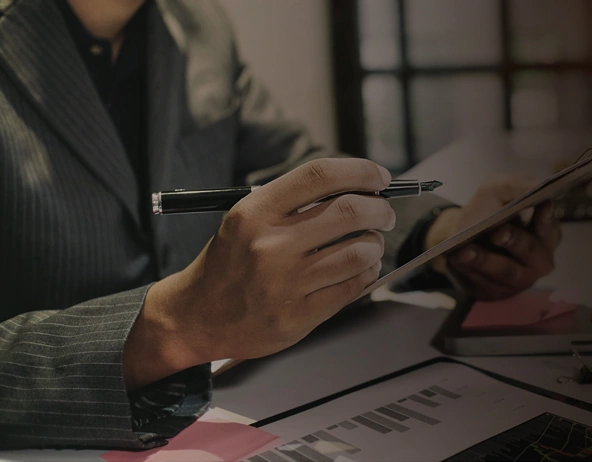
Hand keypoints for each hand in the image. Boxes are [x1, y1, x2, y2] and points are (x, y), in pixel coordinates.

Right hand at [124, 158, 395, 388]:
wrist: (197, 316)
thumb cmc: (227, 263)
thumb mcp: (246, 219)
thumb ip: (294, 204)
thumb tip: (355, 189)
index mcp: (255, 212)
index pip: (320, 176)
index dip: (361, 171)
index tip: (379, 177)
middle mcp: (271, 245)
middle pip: (350, 212)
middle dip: (380, 209)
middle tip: (383, 213)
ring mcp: (286, 283)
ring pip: (359, 252)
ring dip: (375, 244)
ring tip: (370, 243)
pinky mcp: (299, 316)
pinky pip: (353, 286)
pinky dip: (368, 271)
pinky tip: (361, 267)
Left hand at [425, 176, 561, 300]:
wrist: (459, 235)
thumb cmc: (487, 212)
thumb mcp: (498, 191)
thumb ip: (517, 186)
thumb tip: (536, 186)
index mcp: (546, 234)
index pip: (550, 228)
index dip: (545, 219)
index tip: (540, 206)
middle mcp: (538, 260)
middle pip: (531, 253)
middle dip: (514, 241)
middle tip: (497, 232)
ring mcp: (518, 280)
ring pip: (505, 272)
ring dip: (484, 261)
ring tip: (465, 251)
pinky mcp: (495, 291)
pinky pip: (484, 284)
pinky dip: (469, 271)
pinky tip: (456, 260)